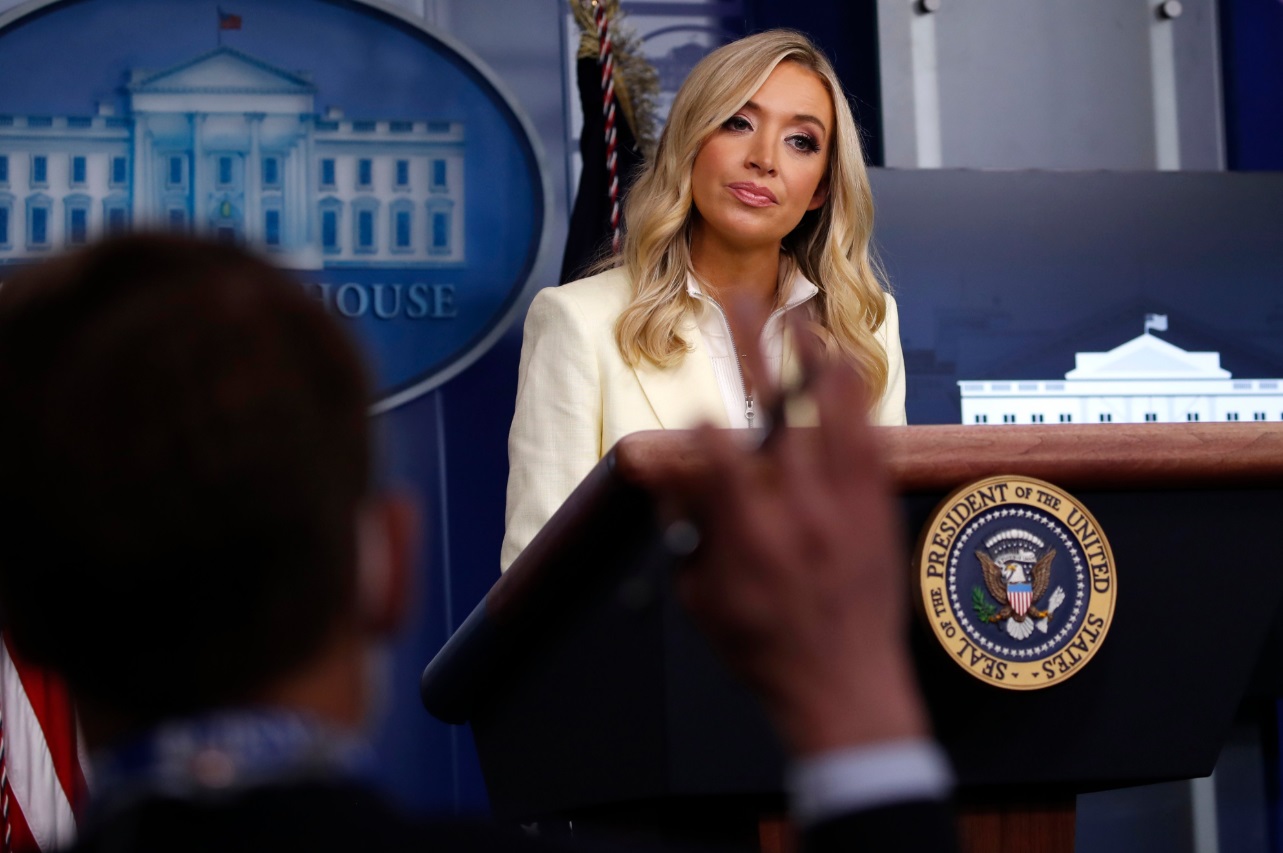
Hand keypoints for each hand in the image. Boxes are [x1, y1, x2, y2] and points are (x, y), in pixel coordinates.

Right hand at [660, 309, 929, 756]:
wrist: (844, 686)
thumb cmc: (765, 649)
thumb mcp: (702, 601)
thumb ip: (686, 535)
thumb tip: (674, 481)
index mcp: (746, 535)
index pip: (717, 453)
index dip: (700, 424)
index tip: (695, 408)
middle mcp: (799, 509)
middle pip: (773, 406)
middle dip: (751, 345)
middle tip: (737, 302)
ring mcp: (845, 505)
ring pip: (832, 410)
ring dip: (813, 357)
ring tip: (799, 315)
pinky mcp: (876, 509)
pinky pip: (870, 438)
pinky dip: (855, 400)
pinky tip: (846, 371)